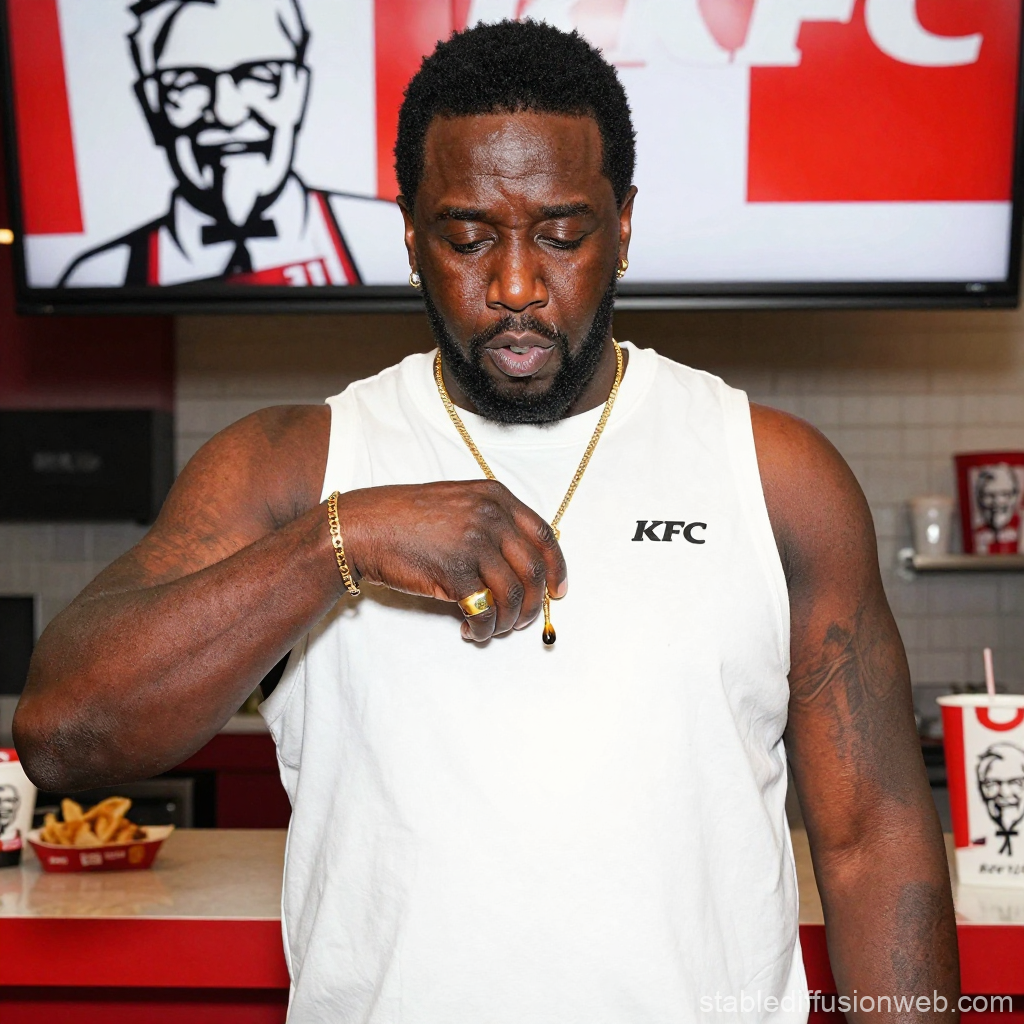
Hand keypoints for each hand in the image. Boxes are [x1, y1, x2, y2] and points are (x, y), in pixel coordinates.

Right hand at [334, 481, 567, 640]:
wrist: (365, 527)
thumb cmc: (407, 518)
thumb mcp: (459, 503)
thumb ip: (493, 522)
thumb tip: (523, 563)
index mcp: (496, 496)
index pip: (544, 536)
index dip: (557, 568)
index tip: (558, 591)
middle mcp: (490, 516)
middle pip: (533, 570)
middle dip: (533, 603)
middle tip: (522, 620)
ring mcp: (474, 543)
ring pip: (513, 595)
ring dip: (508, 620)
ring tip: (493, 628)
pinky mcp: (455, 572)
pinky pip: (485, 611)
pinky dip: (485, 629)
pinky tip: (472, 631)